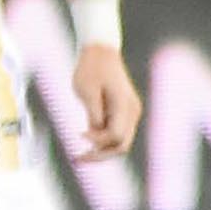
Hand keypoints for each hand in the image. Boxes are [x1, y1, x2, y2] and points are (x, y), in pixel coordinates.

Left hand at [70, 43, 140, 159]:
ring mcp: (130, 111)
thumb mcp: (86, 92)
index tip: (79, 134)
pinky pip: (117, 132)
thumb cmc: (91, 68)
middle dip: (101, 156)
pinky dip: (102, 140)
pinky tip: (86, 140)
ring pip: (120, 141)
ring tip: (80, 154)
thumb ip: (93, 116)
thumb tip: (95, 136)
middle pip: (122, 145)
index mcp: (124, 105)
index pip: (116, 137)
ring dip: (101, 149)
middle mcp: (132, 111)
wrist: (101, 50)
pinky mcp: (123, 110)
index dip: (97, 142)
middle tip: (78, 159)